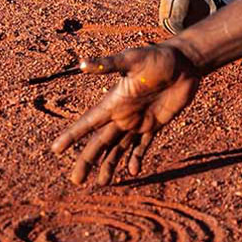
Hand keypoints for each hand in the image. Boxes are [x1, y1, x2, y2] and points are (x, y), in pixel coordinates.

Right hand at [48, 44, 200, 185]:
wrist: (185, 62)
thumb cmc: (158, 57)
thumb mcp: (133, 59)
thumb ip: (109, 64)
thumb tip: (82, 64)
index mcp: (113, 102)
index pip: (88, 123)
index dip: (72, 136)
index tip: (56, 150)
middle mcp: (122, 114)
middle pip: (100, 143)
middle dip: (87, 161)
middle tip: (76, 181)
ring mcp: (138, 121)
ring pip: (119, 148)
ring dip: (110, 165)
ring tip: (101, 184)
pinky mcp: (155, 124)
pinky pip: (142, 145)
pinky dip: (136, 158)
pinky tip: (133, 172)